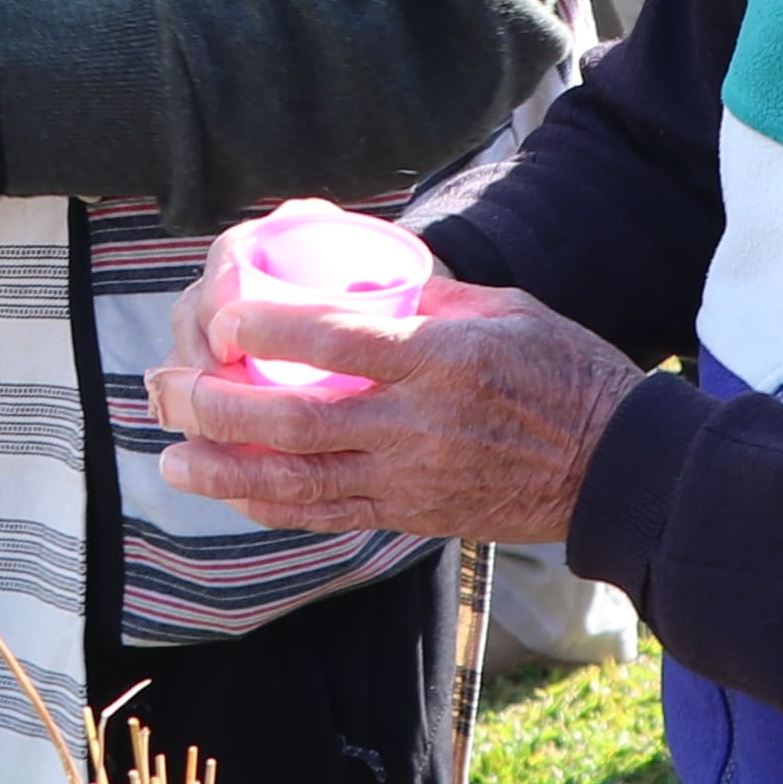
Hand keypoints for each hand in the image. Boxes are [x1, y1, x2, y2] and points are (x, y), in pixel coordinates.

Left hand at [146, 249, 644, 545]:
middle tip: (166, 389)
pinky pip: (327, 515)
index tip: (222, 314)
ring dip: (224, 470)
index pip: (337, 339)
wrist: (616, 466)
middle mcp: (420, 424)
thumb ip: (425, 294)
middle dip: (216, 406)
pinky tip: (230, 493)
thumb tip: (356, 266)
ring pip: (297, 481)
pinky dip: (270, 506)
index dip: (268, 326)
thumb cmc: (562, 369)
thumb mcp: (503, 307)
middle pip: (294, 420)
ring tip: (171, 457)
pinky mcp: (413, 517)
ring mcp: (413, 479)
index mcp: (443, 358)